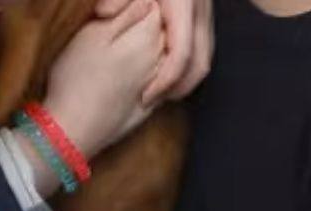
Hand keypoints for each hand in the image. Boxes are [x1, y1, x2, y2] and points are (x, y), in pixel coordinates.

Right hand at [42, 0, 164, 159]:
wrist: (72, 131)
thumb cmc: (75, 79)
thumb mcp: (92, 34)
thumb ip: (124, 12)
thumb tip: (146, 2)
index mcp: (147, 37)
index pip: (154, 7)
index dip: (134, 6)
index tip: (111, 15)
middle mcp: (161, 59)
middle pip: (162, 30)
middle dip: (144, 25)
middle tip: (112, 34)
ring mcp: (158, 84)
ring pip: (162, 54)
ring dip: (146, 48)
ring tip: (117, 55)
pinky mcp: (151, 104)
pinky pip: (159, 79)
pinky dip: (149, 72)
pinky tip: (123, 77)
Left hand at [98, 0, 214, 102]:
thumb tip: (105, 12)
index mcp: (183, 3)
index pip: (181, 54)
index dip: (165, 81)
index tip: (145, 98)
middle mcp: (199, 10)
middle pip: (199, 63)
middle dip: (178, 89)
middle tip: (149, 101)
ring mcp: (205, 13)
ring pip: (204, 58)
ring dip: (185, 80)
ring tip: (156, 92)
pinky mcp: (203, 15)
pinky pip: (202, 48)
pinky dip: (187, 66)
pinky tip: (163, 71)